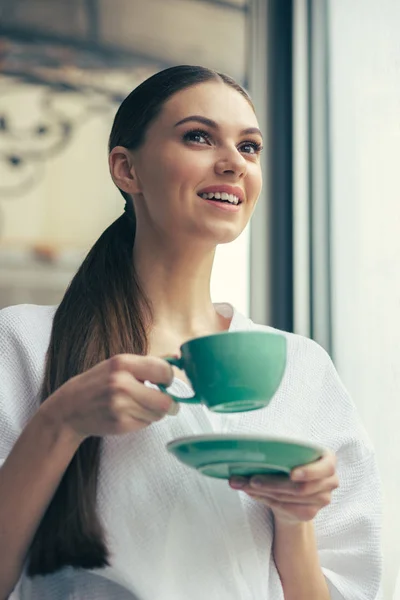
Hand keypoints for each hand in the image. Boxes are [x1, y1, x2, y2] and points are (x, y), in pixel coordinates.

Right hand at [41, 354, 176, 442]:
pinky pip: (145, 424)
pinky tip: (127, 414)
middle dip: (168, 402)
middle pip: (165, 400)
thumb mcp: (117, 366)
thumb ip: (146, 364)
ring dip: (153, 412)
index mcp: (122, 363)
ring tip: (137, 406)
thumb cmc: (97, 384)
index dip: (169, 378)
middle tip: (163, 401)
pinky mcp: (120, 424)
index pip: (163, 370)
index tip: (166, 382)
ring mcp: (120, 406)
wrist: (69, 408)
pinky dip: (142, 421)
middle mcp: (121, 383)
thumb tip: (178, 360)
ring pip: (157, 414)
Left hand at [229, 452, 338, 524]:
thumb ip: (279, 453)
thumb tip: (251, 450)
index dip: (309, 472)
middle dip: (273, 483)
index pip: (325, 467)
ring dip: (263, 492)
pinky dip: (266, 500)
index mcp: (328, 460)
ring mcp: (323, 499)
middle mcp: (330, 480)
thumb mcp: (290, 455)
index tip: (292, 474)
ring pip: (289, 498)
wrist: (295, 491)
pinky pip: (286, 507)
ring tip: (244, 485)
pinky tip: (253, 493)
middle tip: (252, 480)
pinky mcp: (311, 513)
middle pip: (301, 487)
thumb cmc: (292, 466)